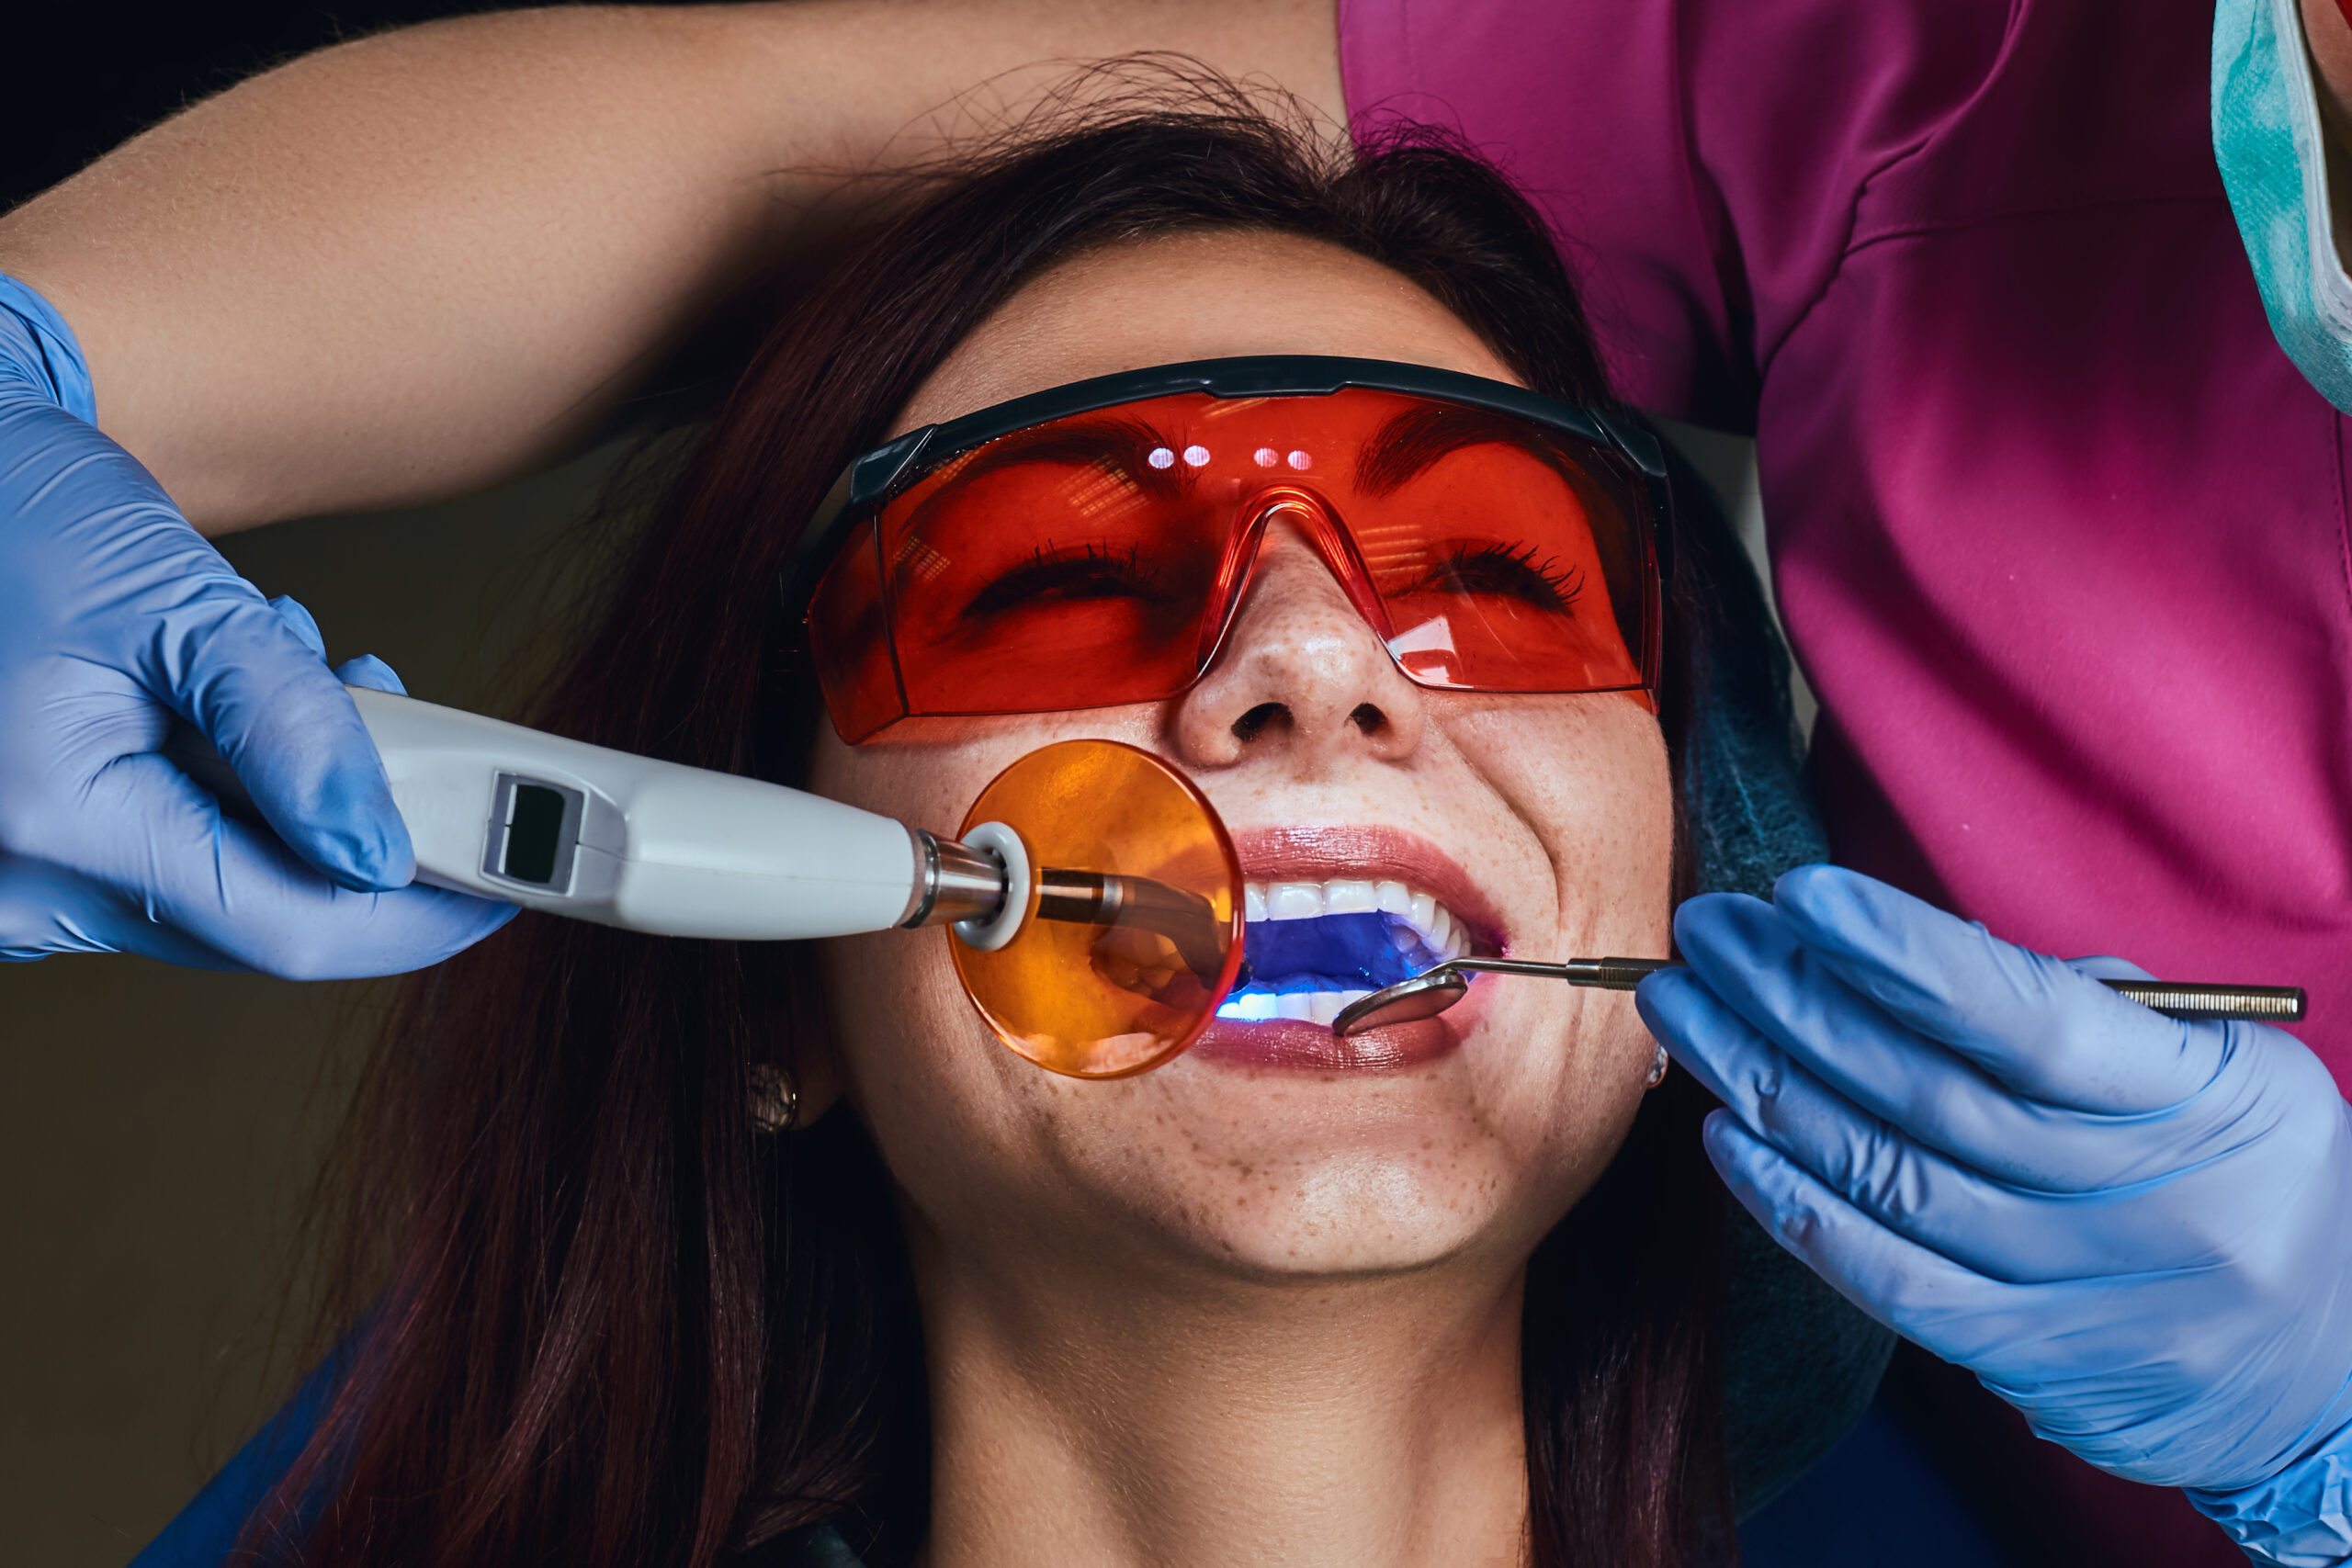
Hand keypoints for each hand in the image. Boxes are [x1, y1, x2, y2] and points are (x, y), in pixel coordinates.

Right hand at [0, 281, 511, 976]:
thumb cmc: (17, 509)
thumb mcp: (180, 600)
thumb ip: (293, 730)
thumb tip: (380, 847)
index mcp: (51, 827)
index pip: (292, 930)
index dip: (420, 912)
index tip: (506, 876)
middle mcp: (18, 887)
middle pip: (263, 918)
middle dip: (355, 827)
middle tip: (392, 715)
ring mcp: (13, 886)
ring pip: (222, 890)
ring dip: (293, 801)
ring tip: (289, 673)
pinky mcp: (24, 864)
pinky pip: (165, 864)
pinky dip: (228, 798)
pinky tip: (225, 710)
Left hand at [1637, 866, 2351, 1554]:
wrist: (2329, 1364)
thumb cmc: (2249, 1173)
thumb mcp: (2223, 1066)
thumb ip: (2090, 1007)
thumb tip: (1921, 952)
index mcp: (2197, 1102)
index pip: (2028, 1020)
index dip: (1903, 954)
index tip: (1800, 893)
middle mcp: (2136, 1202)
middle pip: (1925, 1087)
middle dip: (1791, 997)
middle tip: (1707, 931)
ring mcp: (2076, 1290)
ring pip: (1884, 1174)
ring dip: (1762, 1081)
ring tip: (1685, 1007)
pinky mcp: (2024, 1357)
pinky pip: (1885, 1278)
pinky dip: (1793, 1205)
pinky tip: (1729, 1134)